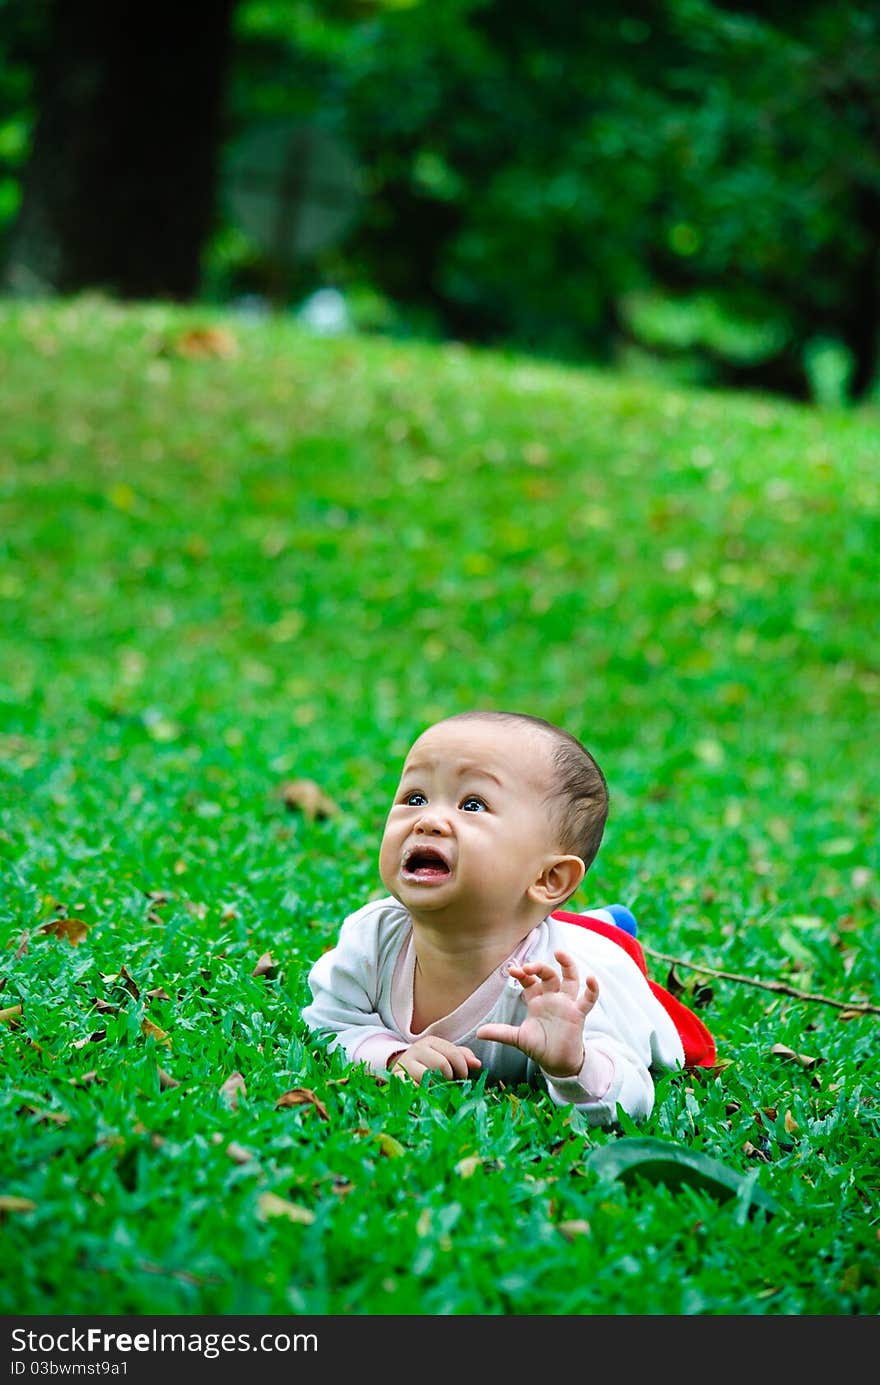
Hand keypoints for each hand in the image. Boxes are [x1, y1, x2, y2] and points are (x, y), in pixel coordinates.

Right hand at [389, 1036, 481, 1082]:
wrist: (400, 1070)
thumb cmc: (429, 1065)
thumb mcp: (445, 1057)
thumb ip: (462, 1058)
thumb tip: (477, 1063)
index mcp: (432, 1042)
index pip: (454, 1053)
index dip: (462, 1069)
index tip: (462, 1078)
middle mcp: (418, 1048)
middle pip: (441, 1064)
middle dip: (449, 1078)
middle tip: (449, 1085)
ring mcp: (406, 1062)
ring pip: (427, 1074)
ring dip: (436, 1086)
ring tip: (437, 1089)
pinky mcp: (397, 1075)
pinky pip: (409, 1083)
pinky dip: (418, 1089)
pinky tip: (423, 1093)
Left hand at [476, 949, 598, 1077]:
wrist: (556, 1063)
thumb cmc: (539, 1047)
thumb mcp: (517, 1038)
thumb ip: (500, 1033)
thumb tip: (478, 1033)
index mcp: (537, 1000)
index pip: (530, 980)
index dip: (523, 973)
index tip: (513, 970)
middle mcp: (552, 998)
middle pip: (548, 975)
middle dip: (539, 967)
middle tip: (529, 966)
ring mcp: (566, 1004)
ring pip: (570, 979)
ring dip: (567, 965)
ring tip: (560, 953)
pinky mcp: (578, 1014)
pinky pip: (588, 999)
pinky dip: (592, 989)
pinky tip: (592, 978)